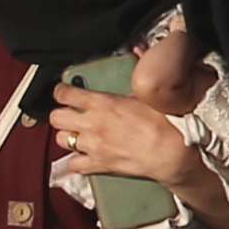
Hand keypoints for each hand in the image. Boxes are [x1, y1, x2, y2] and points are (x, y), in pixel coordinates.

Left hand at [44, 78, 200, 204]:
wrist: (171, 153)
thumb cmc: (163, 123)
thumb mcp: (144, 96)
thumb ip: (128, 86)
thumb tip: (134, 63)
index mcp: (102, 103)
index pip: (65, 93)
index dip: (61, 91)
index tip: (63, 92)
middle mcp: (93, 124)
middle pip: (56, 118)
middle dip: (61, 114)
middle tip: (71, 115)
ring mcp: (93, 146)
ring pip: (62, 140)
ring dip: (68, 136)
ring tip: (78, 135)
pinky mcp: (98, 165)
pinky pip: (74, 164)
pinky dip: (77, 160)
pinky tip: (84, 156)